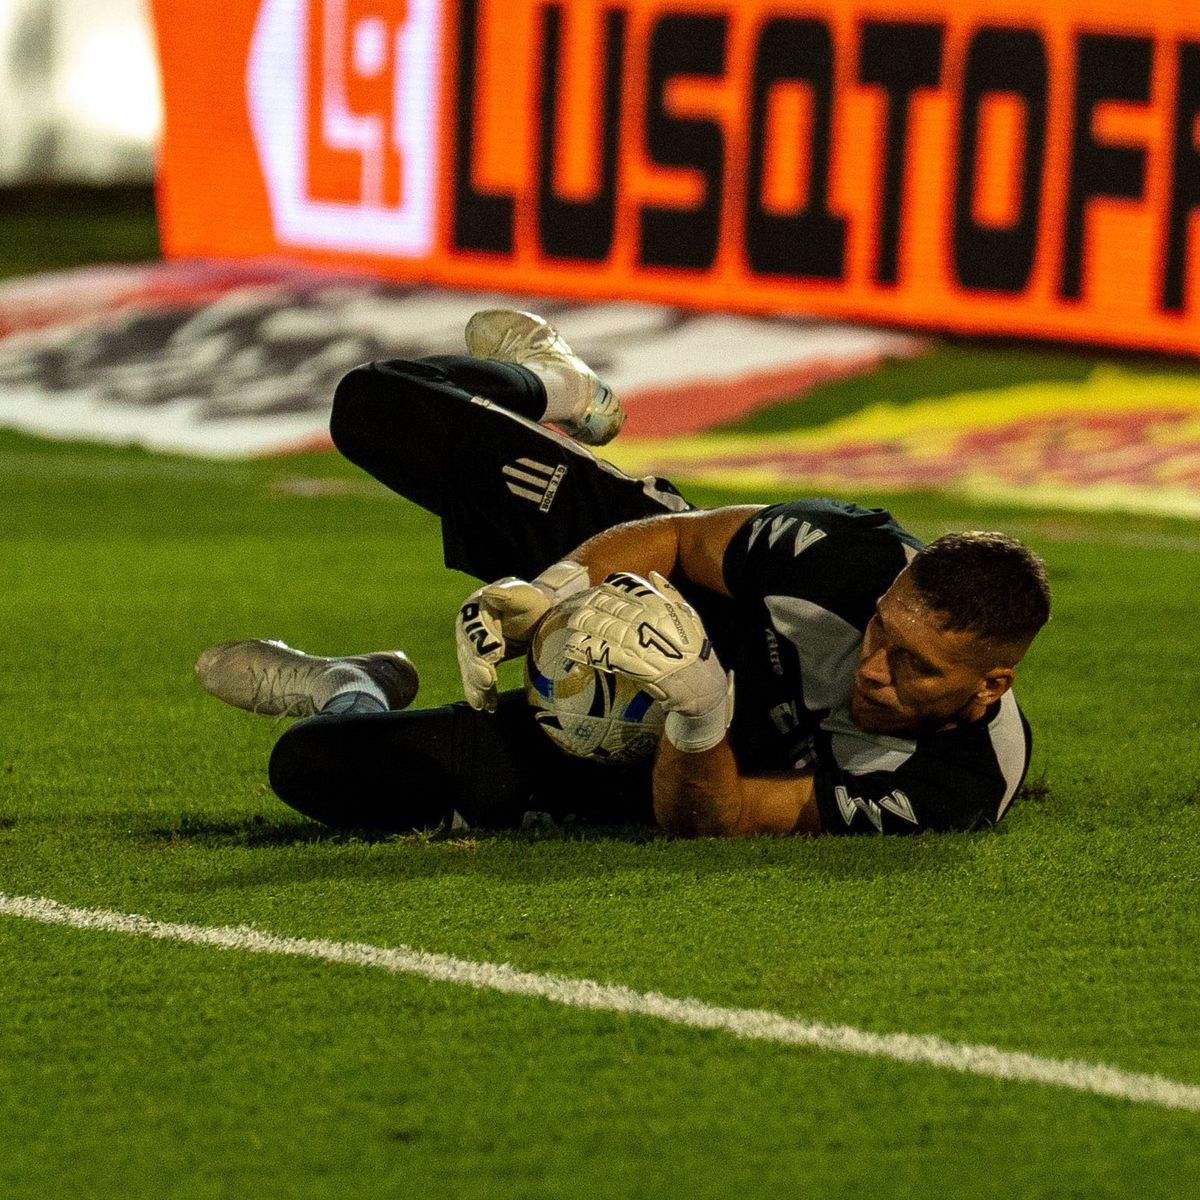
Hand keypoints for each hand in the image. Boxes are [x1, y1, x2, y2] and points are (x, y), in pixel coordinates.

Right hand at [455, 560, 588, 711]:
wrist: (535, 613)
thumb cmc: (531, 602)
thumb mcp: (523, 597)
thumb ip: (507, 596)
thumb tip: (490, 594)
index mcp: (474, 610)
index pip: (475, 631)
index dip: (482, 646)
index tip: (492, 659)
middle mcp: (468, 628)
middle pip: (469, 652)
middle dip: (476, 671)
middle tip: (486, 684)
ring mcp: (471, 646)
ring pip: (471, 668)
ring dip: (476, 686)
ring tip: (482, 703)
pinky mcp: (481, 660)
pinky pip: (478, 677)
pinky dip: (483, 692)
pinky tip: (487, 705)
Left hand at [562, 571, 732, 750]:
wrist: (697, 683)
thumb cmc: (692, 649)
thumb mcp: (688, 615)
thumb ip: (670, 592)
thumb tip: (653, 575)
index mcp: (658, 603)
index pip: (623, 587)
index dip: (605, 589)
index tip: (594, 593)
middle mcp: (645, 618)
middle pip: (606, 605)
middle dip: (588, 606)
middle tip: (575, 610)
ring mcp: (636, 640)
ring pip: (600, 626)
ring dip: (582, 625)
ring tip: (573, 625)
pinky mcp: (629, 662)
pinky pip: (601, 651)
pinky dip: (585, 649)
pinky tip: (575, 647)